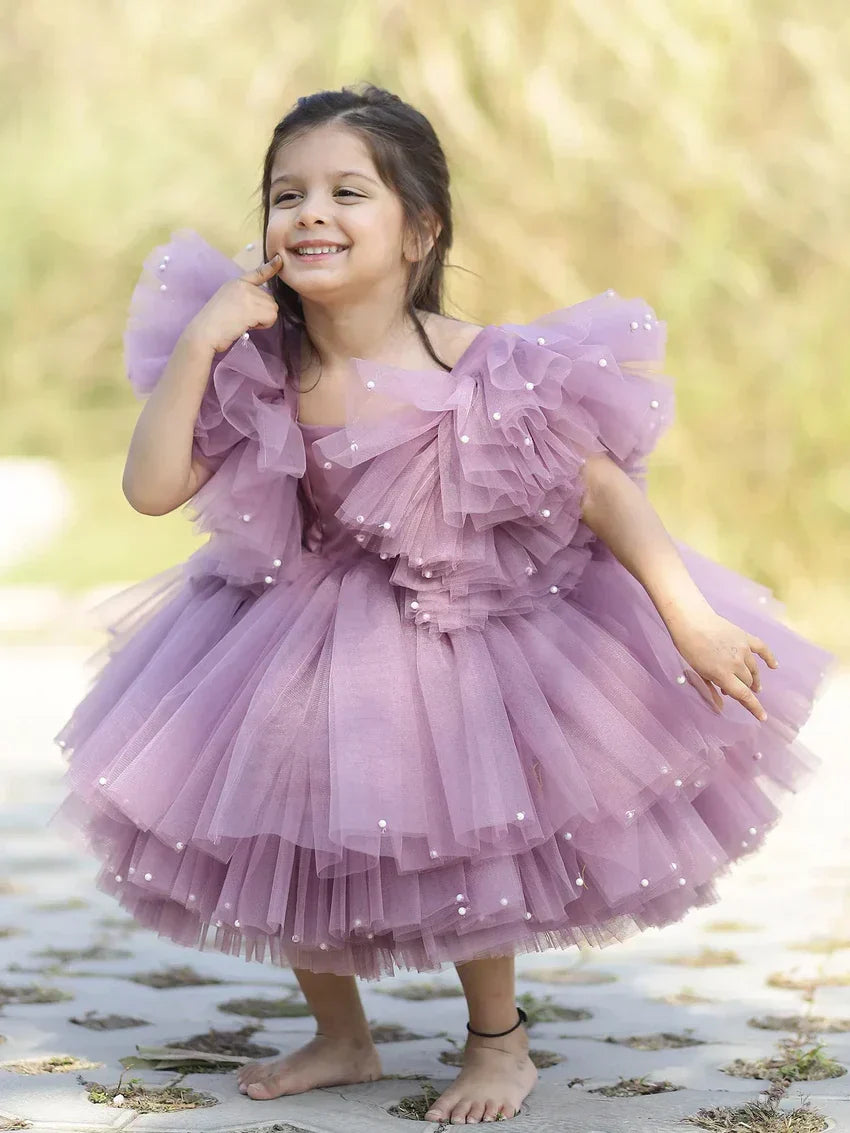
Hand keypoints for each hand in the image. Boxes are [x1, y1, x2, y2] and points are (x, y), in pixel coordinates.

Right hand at [182, 253, 281, 354]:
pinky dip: (263, 325)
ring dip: (262, 319)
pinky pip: (271, 317)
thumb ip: (244, 298)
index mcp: (236, 283)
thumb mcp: (228, 301)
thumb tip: (260, 306)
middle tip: (243, 318)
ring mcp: (249, 295)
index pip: (257, 273)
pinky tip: (247, 326)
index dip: (270, 267)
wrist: (203, 333)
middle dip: (261, 312)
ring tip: (244, 322)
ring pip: (273, 308)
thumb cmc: (213, 324)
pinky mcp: (253, 308)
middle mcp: (243, 286)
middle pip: (270, 299)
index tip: (279, 259)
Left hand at [666, 607, 777, 721]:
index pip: (743, 696)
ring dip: (753, 678)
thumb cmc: (689, 648)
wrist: (691, 620)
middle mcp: (736, 663)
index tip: (763, 717)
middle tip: (735, 689)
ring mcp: (743, 649)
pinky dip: (769, 658)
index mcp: (723, 674)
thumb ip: (711, 691)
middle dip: (744, 689)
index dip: (754, 708)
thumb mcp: (698, 673)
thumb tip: (720, 707)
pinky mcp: (745, 637)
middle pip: (748, 682)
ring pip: (753, 670)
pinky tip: (774, 666)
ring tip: (752, 683)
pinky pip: (762, 649)